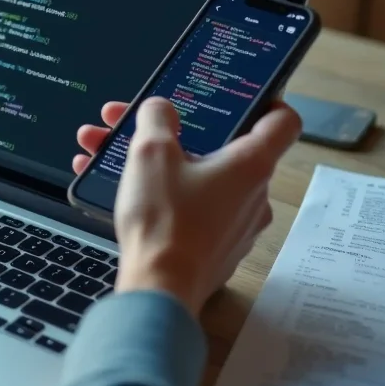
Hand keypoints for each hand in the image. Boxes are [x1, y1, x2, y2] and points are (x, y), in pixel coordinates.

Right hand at [73, 97, 300, 315]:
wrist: (159, 288)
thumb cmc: (163, 219)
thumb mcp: (151, 154)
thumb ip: (156, 119)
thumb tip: (160, 109)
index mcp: (251, 163)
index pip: (282, 120)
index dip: (264, 101)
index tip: (237, 97)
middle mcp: (254, 194)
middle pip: (221, 148)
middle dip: (170, 132)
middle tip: (131, 123)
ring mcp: (237, 225)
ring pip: (197, 179)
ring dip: (154, 162)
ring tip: (101, 153)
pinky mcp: (215, 248)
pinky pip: (189, 209)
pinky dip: (158, 194)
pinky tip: (113, 190)